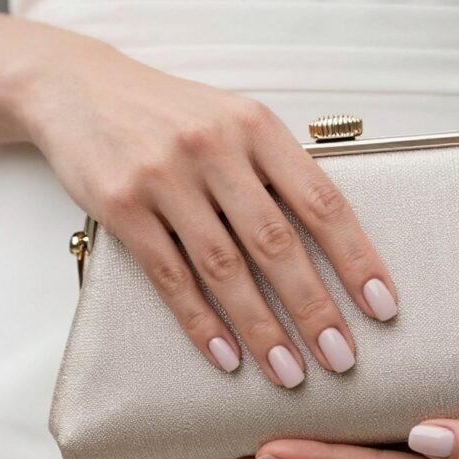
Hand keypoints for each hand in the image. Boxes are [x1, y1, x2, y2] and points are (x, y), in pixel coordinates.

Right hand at [20, 39, 397, 386]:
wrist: (77, 87)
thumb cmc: (169, 112)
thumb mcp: (232, 119)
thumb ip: (274, 170)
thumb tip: (326, 243)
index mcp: (255, 125)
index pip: (321, 201)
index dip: (356, 258)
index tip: (382, 306)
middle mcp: (214, 147)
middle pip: (276, 243)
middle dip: (314, 308)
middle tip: (342, 358)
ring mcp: (164, 177)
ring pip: (224, 268)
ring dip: (261, 328)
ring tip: (289, 371)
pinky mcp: (121, 206)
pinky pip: (169, 276)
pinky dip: (200, 321)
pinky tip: (225, 355)